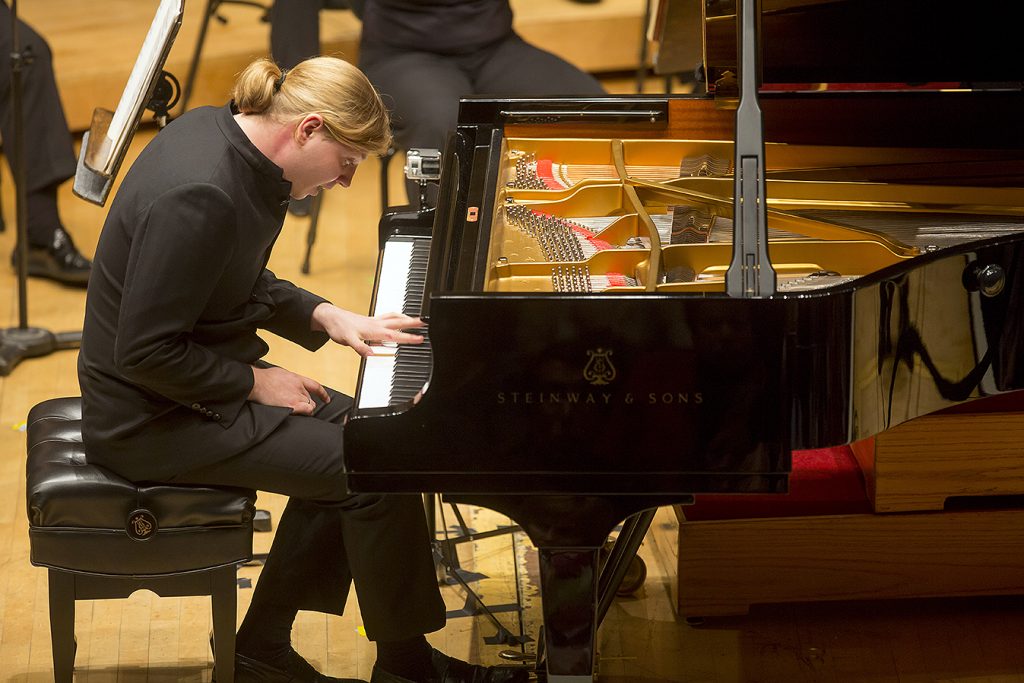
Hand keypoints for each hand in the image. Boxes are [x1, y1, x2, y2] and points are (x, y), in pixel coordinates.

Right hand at [249, 365, 329, 414]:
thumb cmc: (265, 378)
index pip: (315, 386)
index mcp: (297, 379)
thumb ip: (290, 380)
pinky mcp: (292, 406)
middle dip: (307, 404)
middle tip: (299, 408)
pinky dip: (304, 414)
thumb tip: (289, 384)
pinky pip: (306, 411)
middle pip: (310, 399)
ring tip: (296, 412)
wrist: (257, 382)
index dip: (323, 394)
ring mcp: (296, 396)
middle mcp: (299, 387)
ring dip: (304, 410)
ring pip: (309, 407)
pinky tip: (298, 414)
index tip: (326, 399)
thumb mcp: (282, 373)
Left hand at [311, 303, 425, 356]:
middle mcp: (376, 324)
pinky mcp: (371, 320)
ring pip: (394, 318)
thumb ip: (360, 347)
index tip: (420, 338)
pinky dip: (396, 316)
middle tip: (426, 322)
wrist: (331, 318)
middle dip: (413, 323)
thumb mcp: (348, 341)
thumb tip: (371, 354)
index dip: (408, 337)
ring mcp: (374, 321)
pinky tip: (397, 319)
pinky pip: (387, 316)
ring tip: (416, 319)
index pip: (395, 335)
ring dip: (406, 318)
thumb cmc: (339, 328)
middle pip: (399, 323)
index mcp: (374, 330)